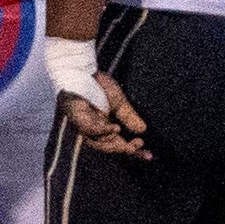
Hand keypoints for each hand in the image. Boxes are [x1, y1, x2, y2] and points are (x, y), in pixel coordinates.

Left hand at [45, 36, 148, 159]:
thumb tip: (142, 130)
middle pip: (106, 147)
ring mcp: (81, 122)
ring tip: (128, 142)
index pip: (117, 144)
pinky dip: (101, 131)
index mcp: (101, 126)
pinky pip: (87, 128)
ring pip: (95, 141)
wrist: (82, 67)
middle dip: (123, 150)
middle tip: (138, 145)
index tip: (149, 156)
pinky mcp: (75, 113)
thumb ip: (128, 116)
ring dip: (113, 144)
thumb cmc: (97, 84)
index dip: (132, 152)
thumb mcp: (118, 102)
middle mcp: (90, 127)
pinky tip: (115, 129)